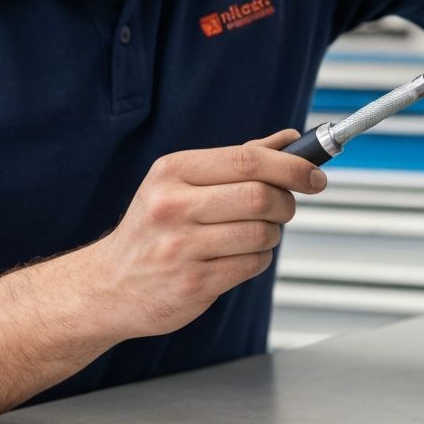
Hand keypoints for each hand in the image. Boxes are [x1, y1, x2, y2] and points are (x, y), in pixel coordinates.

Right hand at [90, 130, 324, 338]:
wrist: (108, 286)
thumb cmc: (155, 227)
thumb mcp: (184, 182)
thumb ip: (239, 158)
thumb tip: (290, 138)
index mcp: (173, 171)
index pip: (249, 159)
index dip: (292, 166)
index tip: (315, 174)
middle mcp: (172, 206)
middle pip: (260, 196)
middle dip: (287, 202)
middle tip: (286, 207)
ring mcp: (180, 247)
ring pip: (262, 233)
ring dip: (272, 234)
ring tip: (253, 233)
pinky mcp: (192, 284)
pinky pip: (252, 264)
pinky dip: (258, 259)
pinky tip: (236, 256)